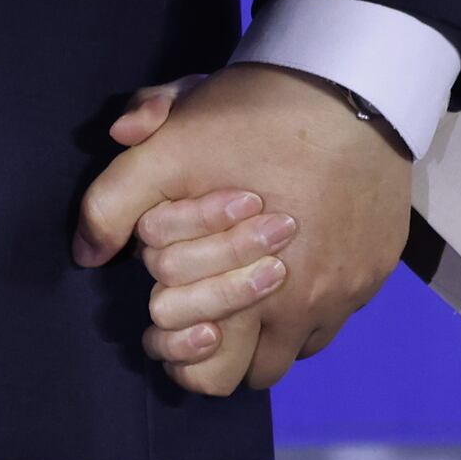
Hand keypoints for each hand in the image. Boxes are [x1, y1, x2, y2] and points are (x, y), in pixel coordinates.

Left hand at [74, 65, 413, 397]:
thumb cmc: (254, 117)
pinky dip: (311, 307)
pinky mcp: (374, 272)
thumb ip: (113, 200)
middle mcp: (299, 304)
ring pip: (295, 352)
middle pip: (248, 376)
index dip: (175, 340)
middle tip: (207, 306)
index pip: (201, 367)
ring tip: (249, 285)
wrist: (349, 83)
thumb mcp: (168, 146)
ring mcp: (344, 291)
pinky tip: (295, 264)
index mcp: (243, 287)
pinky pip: (335, 319)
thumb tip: (86, 253)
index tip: (170, 302)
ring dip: (268, 332)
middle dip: (221, 349)